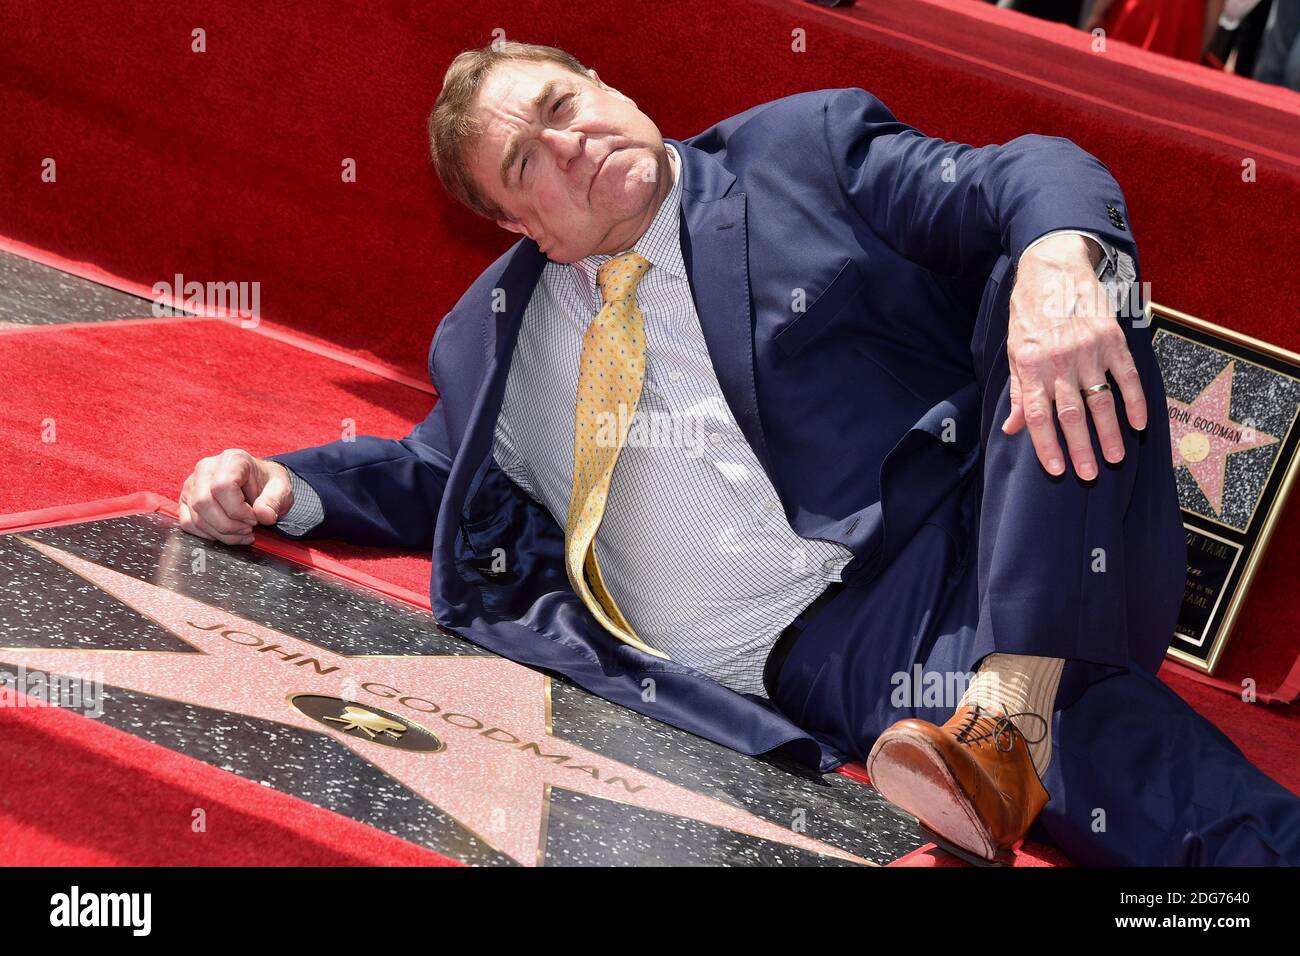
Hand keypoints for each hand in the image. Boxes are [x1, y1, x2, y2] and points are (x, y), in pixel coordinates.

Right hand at [178, 449, 293, 544]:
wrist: (259, 485)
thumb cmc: (268, 484)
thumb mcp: (281, 489)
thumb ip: (274, 501)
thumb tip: (264, 517)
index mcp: (232, 459)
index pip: (222, 487)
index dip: (238, 510)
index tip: (254, 519)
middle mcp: (206, 468)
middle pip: (204, 503)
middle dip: (229, 525)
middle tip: (248, 528)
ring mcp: (192, 484)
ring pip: (196, 517)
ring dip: (221, 533)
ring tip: (242, 532)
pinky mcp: (186, 500)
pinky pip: (188, 524)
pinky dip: (208, 535)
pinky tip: (227, 534)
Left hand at [1004, 233, 1146, 479]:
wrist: (1052, 267)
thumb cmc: (1029, 312)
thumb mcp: (1014, 351)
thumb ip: (1019, 392)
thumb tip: (1012, 428)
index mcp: (1031, 366)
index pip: (1038, 416)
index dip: (1046, 446)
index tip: (1056, 470)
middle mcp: (1059, 361)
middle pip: (1071, 414)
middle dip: (1081, 448)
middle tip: (1088, 475)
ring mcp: (1088, 350)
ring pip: (1101, 401)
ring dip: (1109, 433)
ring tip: (1114, 459)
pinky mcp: (1111, 338)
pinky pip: (1126, 376)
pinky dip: (1135, 402)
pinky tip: (1139, 424)